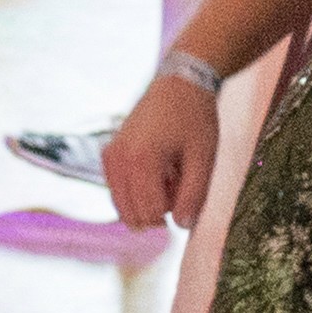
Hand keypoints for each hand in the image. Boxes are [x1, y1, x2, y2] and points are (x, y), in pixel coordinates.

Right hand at [105, 67, 218, 226]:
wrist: (179, 86)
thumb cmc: (195, 119)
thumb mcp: (203, 158)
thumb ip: (194, 195)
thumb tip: (184, 226)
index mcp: (141, 160)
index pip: (150, 212)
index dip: (173, 214)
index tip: (189, 193)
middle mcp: (118, 159)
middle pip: (132, 213)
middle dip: (158, 210)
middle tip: (179, 183)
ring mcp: (109, 156)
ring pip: (122, 204)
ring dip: (147, 200)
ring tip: (169, 175)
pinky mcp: (108, 154)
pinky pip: (118, 190)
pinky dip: (136, 190)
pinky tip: (157, 171)